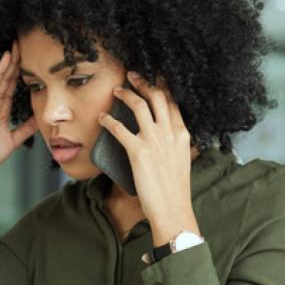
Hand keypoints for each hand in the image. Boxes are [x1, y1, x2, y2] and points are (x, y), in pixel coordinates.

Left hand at [98, 71, 200, 244]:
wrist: (172, 209)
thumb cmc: (175, 190)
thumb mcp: (182, 161)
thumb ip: (176, 145)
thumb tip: (166, 139)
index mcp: (182, 134)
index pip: (172, 102)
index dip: (162, 86)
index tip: (154, 78)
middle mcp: (169, 132)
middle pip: (157, 96)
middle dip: (143, 81)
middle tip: (132, 75)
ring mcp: (154, 140)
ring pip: (139, 105)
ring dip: (125, 94)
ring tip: (116, 91)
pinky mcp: (138, 151)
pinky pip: (120, 128)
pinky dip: (108, 120)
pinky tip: (102, 118)